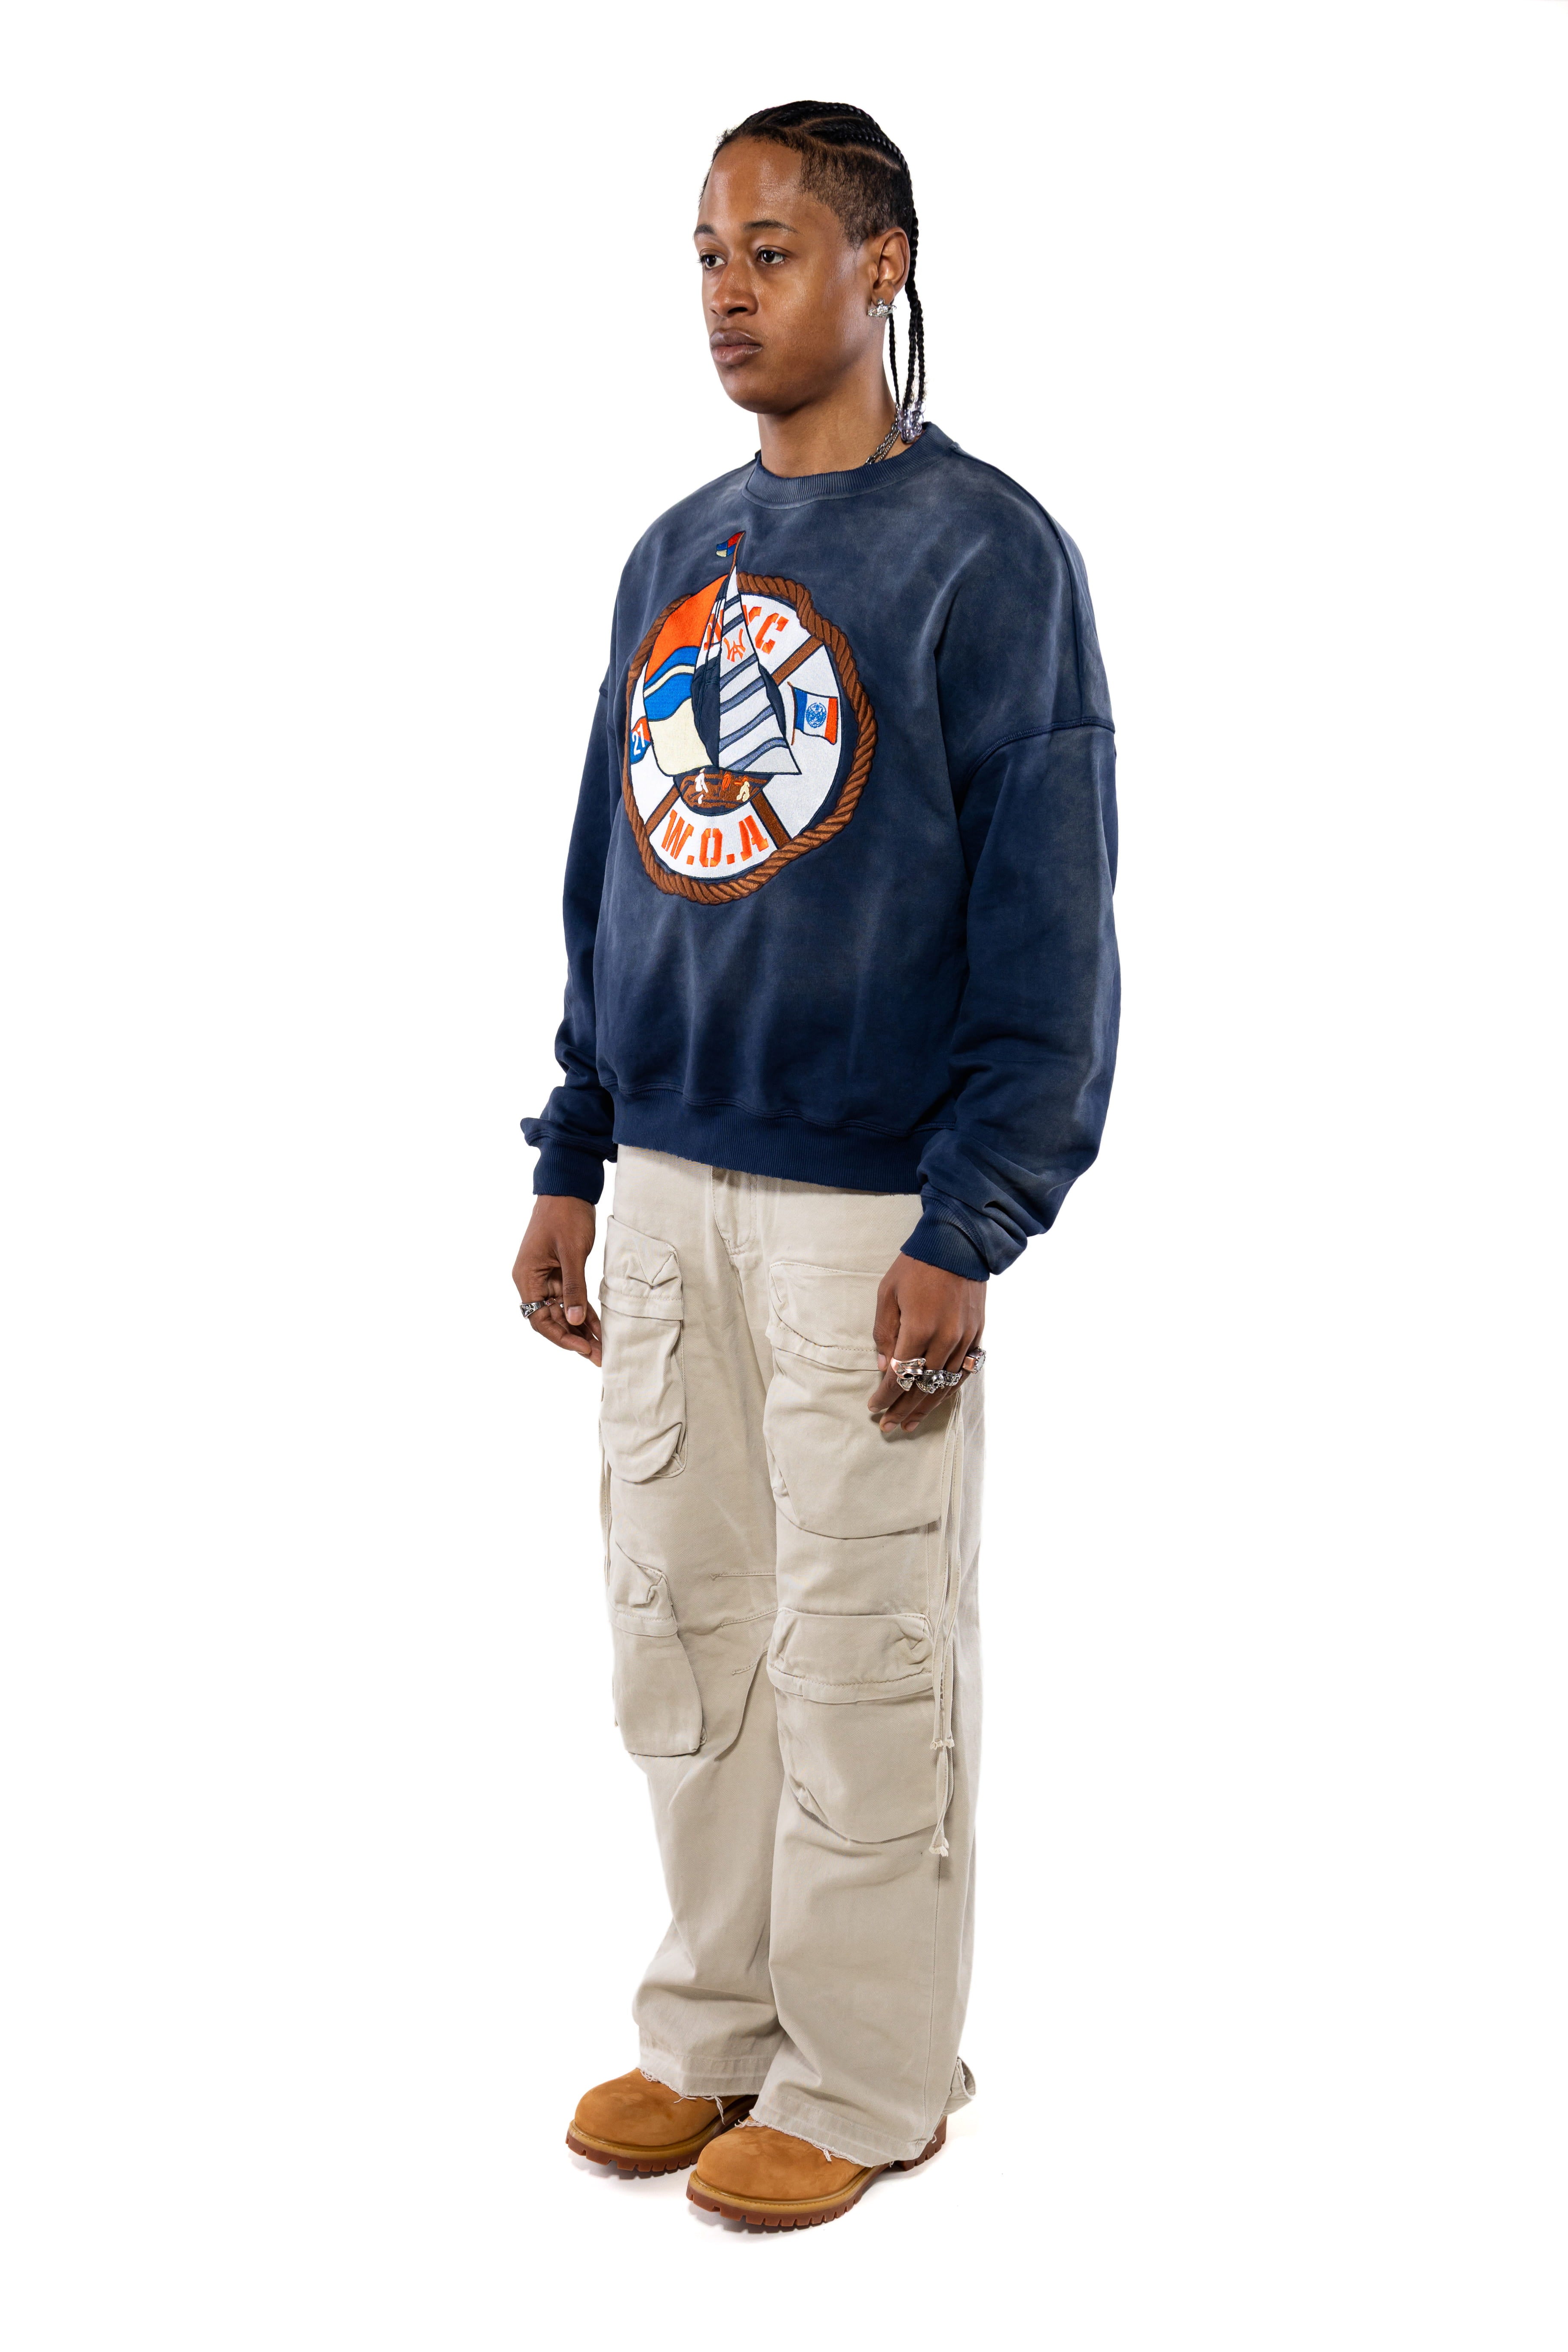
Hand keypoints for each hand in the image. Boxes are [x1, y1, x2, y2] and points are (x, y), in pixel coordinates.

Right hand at [513, 1195, 601, 1364]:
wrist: (569, 1189)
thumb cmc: (565, 1215)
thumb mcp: (571, 1252)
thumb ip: (573, 1287)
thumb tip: (574, 1320)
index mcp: (527, 1277)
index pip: (539, 1319)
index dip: (561, 1336)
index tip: (583, 1347)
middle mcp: (534, 1281)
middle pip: (552, 1319)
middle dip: (575, 1339)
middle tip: (600, 1357)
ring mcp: (547, 1278)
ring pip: (564, 1312)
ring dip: (582, 1330)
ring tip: (603, 1349)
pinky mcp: (561, 1273)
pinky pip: (572, 1299)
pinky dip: (585, 1313)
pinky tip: (600, 1329)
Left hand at [866, 1253, 985, 1432]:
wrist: (958, 1243)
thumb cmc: (916, 1266)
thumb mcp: (887, 1293)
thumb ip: (884, 1333)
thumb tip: (885, 1367)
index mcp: (920, 1328)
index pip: (901, 1375)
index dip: (885, 1396)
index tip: (872, 1408)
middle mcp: (946, 1339)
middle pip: (923, 1387)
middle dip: (902, 1409)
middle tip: (887, 1427)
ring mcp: (965, 1339)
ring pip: (945, 1385)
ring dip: (926, 1407)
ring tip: (909, 1424)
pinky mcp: (977, 1335)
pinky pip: (963, 1372)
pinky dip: (949, 1390)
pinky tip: (937, 1401)